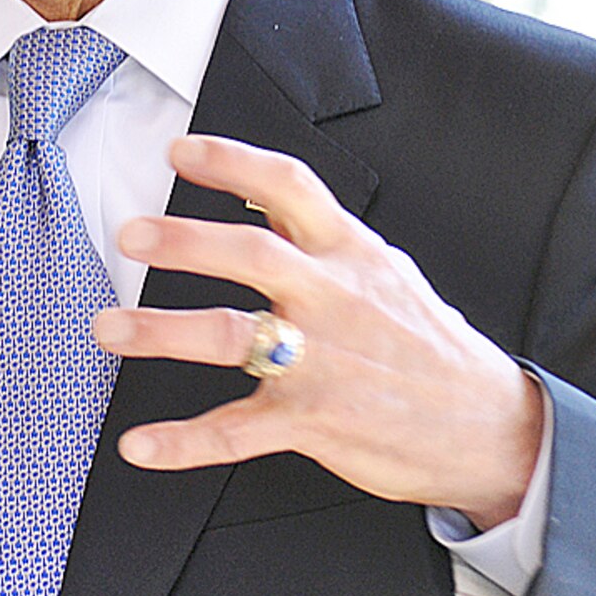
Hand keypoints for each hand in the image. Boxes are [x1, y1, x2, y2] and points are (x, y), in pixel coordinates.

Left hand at [94, 136, 542, 530]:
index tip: (181, 150)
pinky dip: (184, 441)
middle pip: (252, 255)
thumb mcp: (384, 272)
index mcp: (349, 253)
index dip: (232, 163)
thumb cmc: (427, 345)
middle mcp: (333, 299)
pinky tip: (140, 444)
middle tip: (130, 234)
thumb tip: (263, 196)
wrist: (487, 427)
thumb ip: (319, 237)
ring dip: (160, 331)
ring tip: (108, 328)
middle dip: (185, 241)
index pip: (289, 187)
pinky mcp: (313, 420)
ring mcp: (322, 361)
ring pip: (230, 337)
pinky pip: (236, 432)